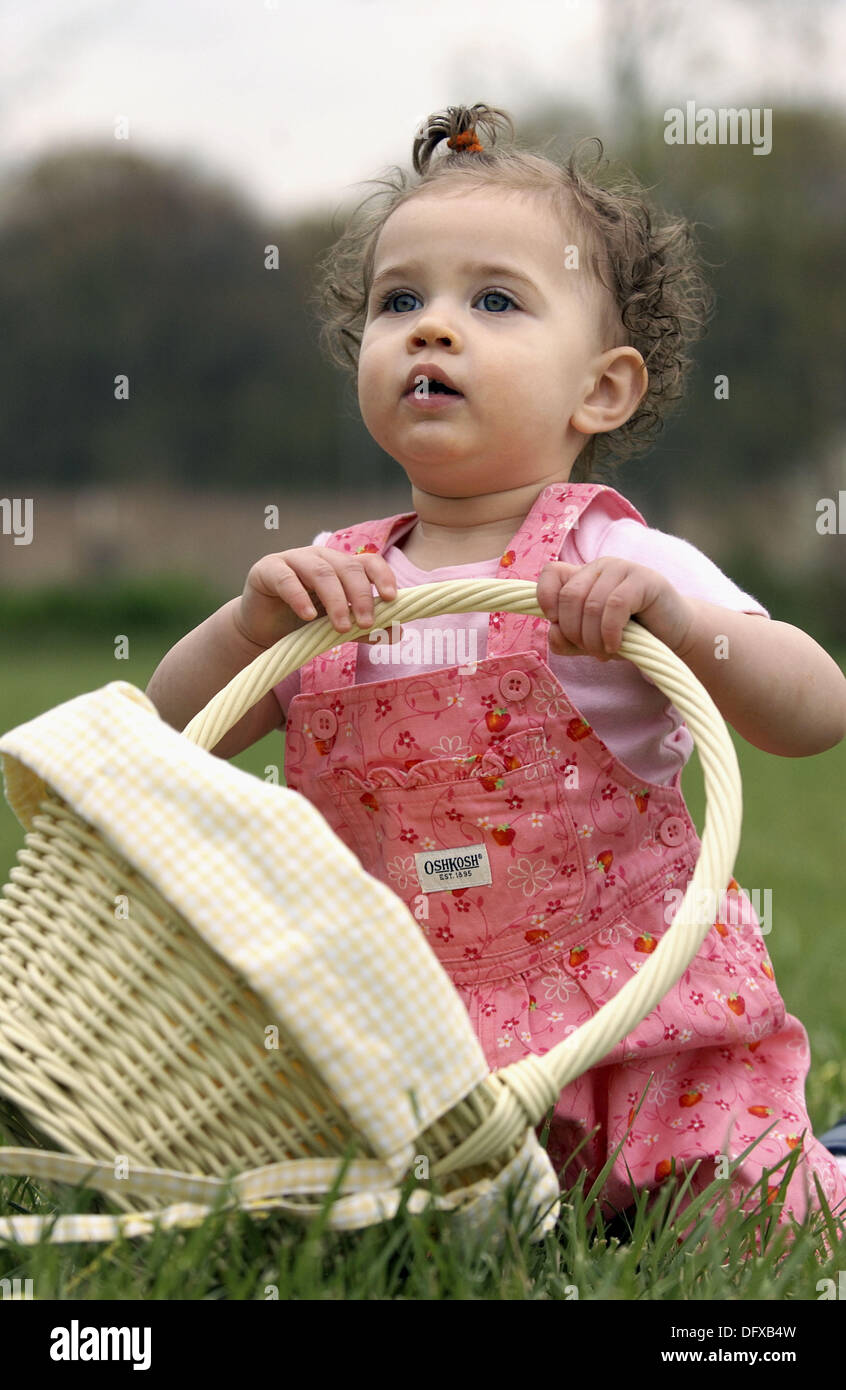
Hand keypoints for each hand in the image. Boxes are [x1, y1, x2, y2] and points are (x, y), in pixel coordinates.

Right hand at [236, 546, 399, 648]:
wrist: (262, 631)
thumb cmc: (302, 624)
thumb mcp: (336, 626)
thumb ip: (363, 628)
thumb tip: (396, 633)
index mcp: (340, 566)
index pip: (368, 562)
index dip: (382, 576)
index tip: (391, 599)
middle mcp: (320, 557)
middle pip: (347, 567)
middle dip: (360, 595)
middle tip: (366, 622)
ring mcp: (293, 560)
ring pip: (321, 572)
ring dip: (335, 600)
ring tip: (341, 627)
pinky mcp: (267, 570)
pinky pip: (286, 579)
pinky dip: (299, 597)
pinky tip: (308, 616)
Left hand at [536, 558, 695, 660]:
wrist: (672, 637)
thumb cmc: (628, 636)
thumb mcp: (589, 641)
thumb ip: (566, 640)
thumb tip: (554, 634)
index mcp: (583, 575)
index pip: (551, 573)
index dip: (546, 599)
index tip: (557, 624)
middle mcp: (600, 566)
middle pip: (569, 597)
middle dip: (574, 632)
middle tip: (590, 651)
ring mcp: (623, 568)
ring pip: (591, 605)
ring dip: (593, 638)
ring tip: (605, 652)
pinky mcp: (644, 579)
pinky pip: (614, 606)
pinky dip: (610, 632)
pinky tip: (616, 645)